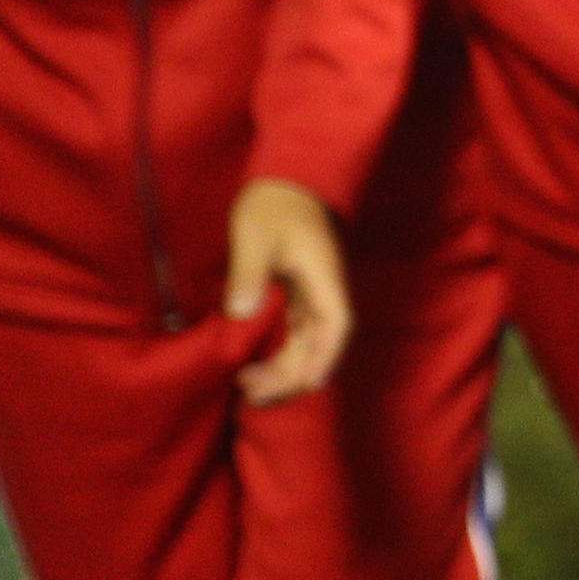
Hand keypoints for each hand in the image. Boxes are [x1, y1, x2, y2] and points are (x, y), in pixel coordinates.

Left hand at [224, 178, 350, 405]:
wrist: (286, 184)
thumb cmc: (273, 205)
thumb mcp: (255, 234)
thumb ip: (249, 271)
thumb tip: (241, 313)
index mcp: (323, 277)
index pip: (337, 324)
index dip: (327, 356)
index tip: (311, 383)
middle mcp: (324, 293)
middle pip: (321, 346)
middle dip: (293, 377)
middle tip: (253, 395)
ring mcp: (311, 297)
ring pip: (307, 346)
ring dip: (284, 372)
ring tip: (246, 388)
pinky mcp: (296, 299)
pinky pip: (294, 337)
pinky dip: (277, 357)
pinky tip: (251, 367)